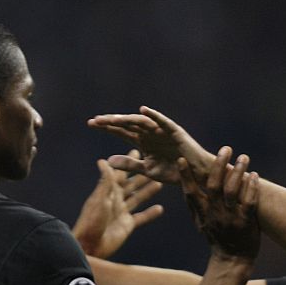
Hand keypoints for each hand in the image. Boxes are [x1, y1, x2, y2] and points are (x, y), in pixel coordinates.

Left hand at [73, 151, 163, 257]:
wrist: (90, 246)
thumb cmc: (91, 222)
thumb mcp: (99, 199)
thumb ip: (105, 181)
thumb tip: (103, 161)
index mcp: (108, 192)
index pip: (119, 173)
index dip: (127, 163)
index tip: (137, 151)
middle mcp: (116, 200)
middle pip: (131, 184)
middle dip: (141, 175)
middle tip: (153, 165)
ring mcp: (122, 212)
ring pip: (138, 198)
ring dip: (148, 191)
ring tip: (160, 183)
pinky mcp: (127, 225)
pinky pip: (141, 217)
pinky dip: (150, 214)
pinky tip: (160, 209)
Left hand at [87, 106, 214, 184]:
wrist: (195, 175)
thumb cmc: (174, 171)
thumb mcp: (148, 170)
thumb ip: (130, 164)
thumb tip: (108, 160)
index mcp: (143, 141)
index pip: (121, 131)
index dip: (107, 127)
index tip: (90, 124)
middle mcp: (150, 133)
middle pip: (127, 124)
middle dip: (111, 122)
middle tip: (95, 120)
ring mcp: (162, 130)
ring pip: (141, 121)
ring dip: (126, 119)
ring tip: (112, 119)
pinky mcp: (175, 131)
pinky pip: (163, 122)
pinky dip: (154, 115)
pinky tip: (143, 110)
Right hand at [181, 146, 259, 259]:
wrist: (232, 260)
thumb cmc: (216, 238)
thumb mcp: (200, 223)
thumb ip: (194, 205)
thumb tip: (185, 185)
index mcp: (202, 213)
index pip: (191, 192)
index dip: (186, 176)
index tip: (182, 160)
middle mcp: (215, 213)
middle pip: (214, 186)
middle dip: (219, 166)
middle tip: (225, 149)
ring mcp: (231, 217)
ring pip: (233, 191)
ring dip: (238, 172)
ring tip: (243, 157)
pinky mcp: (247, 221)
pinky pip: (249, 202)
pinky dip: (252, 187)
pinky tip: (254, 175)